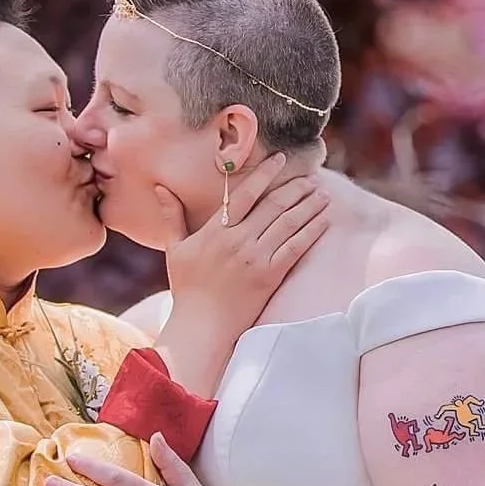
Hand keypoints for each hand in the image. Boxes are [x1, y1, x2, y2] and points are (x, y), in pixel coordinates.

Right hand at [159, 153, 330, 334]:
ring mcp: (256, 258)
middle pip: (273, 205)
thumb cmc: (187, 288)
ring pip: (289, 223)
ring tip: (323, 194)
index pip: (245, 194)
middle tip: (312, 177)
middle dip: (296, 188)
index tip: (281, 159)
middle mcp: (238, 240)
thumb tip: (160, 187)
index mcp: (216, 231)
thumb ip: (171, 216)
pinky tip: (324, 220)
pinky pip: (296, 248)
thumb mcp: (175, 249)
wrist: (202, 326)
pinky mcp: (271, 276)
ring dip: (309, 205)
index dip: (265, 173)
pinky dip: (312, 231)